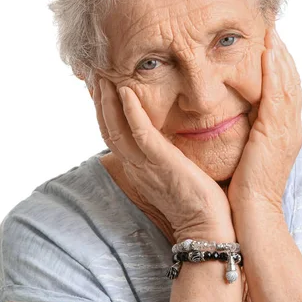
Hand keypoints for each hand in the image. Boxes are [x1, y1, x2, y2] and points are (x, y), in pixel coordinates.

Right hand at [92, 77, 233, 242]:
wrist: (206, 227)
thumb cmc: (197, 203)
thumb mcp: (175, 174)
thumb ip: (167, 156)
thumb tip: (174, 139)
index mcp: (138, 167)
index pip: (114, 133)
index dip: (105, 109)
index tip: (103, 86)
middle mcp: (134, 165)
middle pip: (107, 127)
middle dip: (100, 99)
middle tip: (95, 74)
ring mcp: (145, 163)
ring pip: (116, 127)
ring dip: (108, 100)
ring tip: (103, 76)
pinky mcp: (160, 161)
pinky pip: (140, 132)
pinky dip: (130, 111)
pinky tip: (125, 90)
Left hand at [228, 26, 301, 209]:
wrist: (251, 215)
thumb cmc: (243, 188)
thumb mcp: (245, 153)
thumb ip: (243, 131)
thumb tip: (228, 116)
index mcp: (283, 130)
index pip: (283, 88)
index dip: (278, 63)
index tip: (268, 41)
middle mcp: (291, 126)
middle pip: (291, 79)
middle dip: (282, 52)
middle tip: (272, 26)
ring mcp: (287, 129)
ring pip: (288, 82)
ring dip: (280, 54)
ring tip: (271, 30)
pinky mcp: (277, 134)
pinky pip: (279, 95)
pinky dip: (275, 72)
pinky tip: (268, 52)